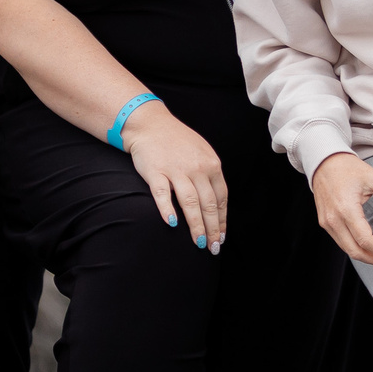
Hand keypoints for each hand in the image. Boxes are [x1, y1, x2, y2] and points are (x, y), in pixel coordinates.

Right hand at [125, 104, 229, 251]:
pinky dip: (167, 210)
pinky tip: (172, 224)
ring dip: (196, 226)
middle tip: (213, 247)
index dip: (222, 219)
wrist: (150, 124)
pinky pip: (162, 194)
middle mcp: (197, 168)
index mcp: (211, 164)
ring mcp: (176, 170)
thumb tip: (216, 202)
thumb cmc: (176, 141)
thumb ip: (209, 174)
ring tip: (199, 243)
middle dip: (212, 228)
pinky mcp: (156, 172)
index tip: (222, 236)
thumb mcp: (201, 152)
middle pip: (208, 204)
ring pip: (190, 203)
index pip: (221, 198)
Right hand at [311, 151, 372, 266]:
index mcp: (346, 209)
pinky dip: (354, 248)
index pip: (364, 239)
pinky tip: (366, 246)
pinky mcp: (324, 222)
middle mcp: (334, 219)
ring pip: (345, 249)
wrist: (324, 162)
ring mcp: (327, 222)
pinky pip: (340, 241)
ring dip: (364, 256)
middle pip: (354, 250)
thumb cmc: (349, 169)